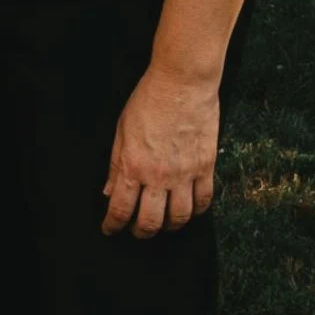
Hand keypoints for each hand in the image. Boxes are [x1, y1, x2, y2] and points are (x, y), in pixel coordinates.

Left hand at [101, 67, 219, 238]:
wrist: (182, 82)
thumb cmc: (149, 100)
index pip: (120, 209)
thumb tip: (109, 191)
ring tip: (164, 223)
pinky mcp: (205, 167)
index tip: (110, 229)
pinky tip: (190, 209)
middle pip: (150, 222)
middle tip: (137, 230)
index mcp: (133, 166)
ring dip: (169, 226)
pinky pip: (203, 200)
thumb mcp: (121, 131)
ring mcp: (184, 173)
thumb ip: (116, 164)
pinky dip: (196, 211)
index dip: (113, 225)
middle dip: (141, 232)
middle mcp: (158, 176)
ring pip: (178, 218)